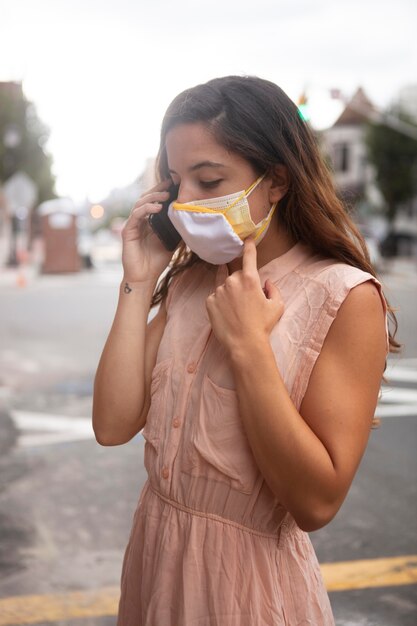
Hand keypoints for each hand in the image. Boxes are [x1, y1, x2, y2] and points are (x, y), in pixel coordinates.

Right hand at [121, 179, 174, 284]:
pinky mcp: (128, 231)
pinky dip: (146, 209)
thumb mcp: (172, 242)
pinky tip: (157, 207)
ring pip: (140, 204)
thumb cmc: (156, 261)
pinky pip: (136, 215)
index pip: (154, 202)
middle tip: (170, 183)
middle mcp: (139, 221)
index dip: (162, 192)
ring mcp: (133, 225)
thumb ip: (177, 230)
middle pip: (146, 198)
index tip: (175, 185)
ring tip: (165, 195)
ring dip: (153, 197)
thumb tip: (189, 218)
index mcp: (148, 222)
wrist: (144, 277)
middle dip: (158, 189)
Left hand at [206, 238, 284, 352]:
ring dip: (229, 291)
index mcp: (250, 279)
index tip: (246, 238)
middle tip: (246, 300)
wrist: (244, 344)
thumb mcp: (277, 306)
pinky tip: (227, 314)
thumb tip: (267, 282)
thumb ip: (273, 289)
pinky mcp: (209, 301)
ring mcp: (218, 291)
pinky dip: (220, 301)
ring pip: (224, 285)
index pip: (248, 256)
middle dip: (241, 282)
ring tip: (236, 309)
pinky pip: (215, 296)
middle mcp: (232, 281)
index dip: (248, 245)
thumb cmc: (263, 325)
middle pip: (235, 274)